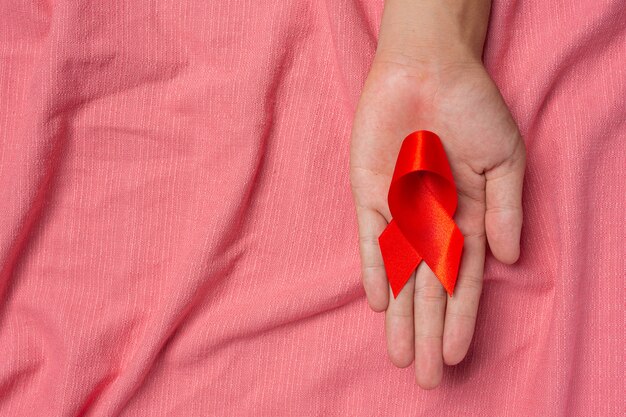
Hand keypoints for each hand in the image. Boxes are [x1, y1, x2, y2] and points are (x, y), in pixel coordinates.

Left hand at [350, 56, 525, 388]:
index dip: (459, 318)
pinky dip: (374, 270)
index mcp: (470, 218)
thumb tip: (511, 258)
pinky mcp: (369, 194)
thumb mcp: (504, 159)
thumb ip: (507, 209)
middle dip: (426, 332)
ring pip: (399, 275)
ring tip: (397, 355)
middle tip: (422, 377)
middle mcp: (433, 223)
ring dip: (398, 315)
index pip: (464, 281)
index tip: (454, 355)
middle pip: (429, 289)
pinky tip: (377, 303)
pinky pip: (371, 240)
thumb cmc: (472, 109)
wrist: (429, 69)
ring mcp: (400, 211)